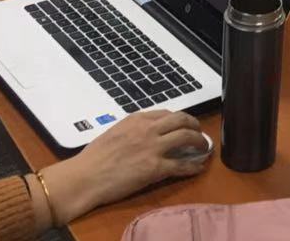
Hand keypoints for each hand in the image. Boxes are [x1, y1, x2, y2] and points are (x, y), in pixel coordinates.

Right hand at [39, 111, 209, 223]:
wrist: (86, 176)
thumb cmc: (93, 158)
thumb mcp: (114, 133)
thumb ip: (131, 131)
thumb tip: (142, 135)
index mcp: (136, 119)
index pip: (166, 113)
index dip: (179, 118)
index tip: (183, 124)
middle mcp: (147, 129)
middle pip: (181, 120)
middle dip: (194, 125)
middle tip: (198, 131)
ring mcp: (153, 147)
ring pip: (186, 137)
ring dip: (199, 141)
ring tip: (203, 146)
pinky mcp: (155, 168)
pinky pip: (181, 165)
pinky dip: (193, 166)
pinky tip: (198, 167)